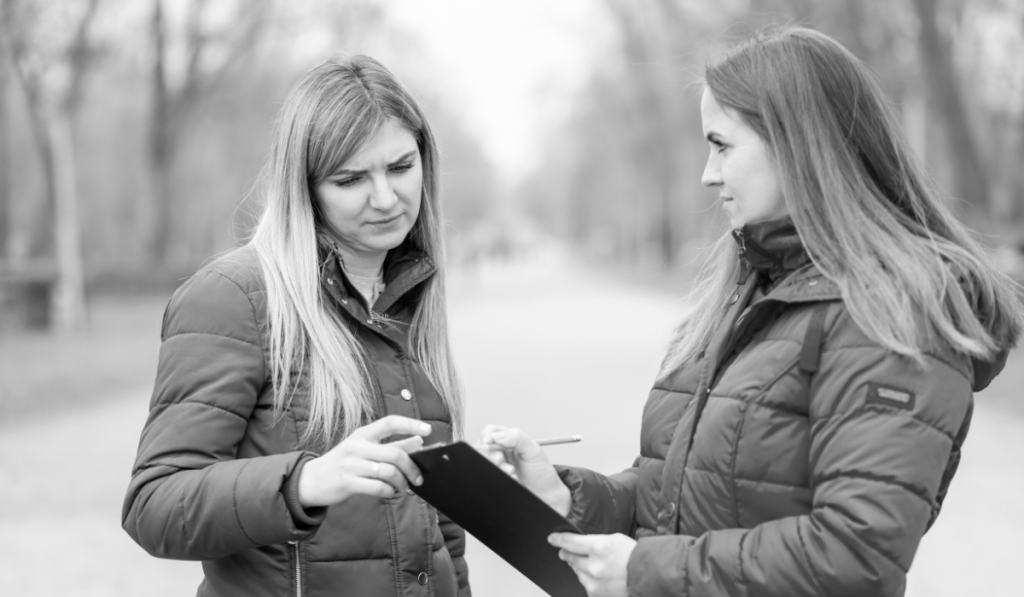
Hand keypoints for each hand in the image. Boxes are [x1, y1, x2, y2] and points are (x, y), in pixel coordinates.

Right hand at [297, 415, 431, 506]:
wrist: (311, 480)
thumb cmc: (344, 463)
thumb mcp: (364, 449)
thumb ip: (391, 445)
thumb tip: (419, 442)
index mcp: (363, 434)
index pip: (390, 422)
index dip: (410, 425)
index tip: (427, 431)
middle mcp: (357, 446)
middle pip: (394, 453)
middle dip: (412, 467)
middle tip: (418, 478)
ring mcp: (351, 464)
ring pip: (388, 471)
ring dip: (402, 482)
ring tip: (403, 487)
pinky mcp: (347, 482)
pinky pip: (377, 487)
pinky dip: (389, 491)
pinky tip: (390, 492)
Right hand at [477, 425, 570, 515]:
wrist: (547, 496)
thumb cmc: (542, 474)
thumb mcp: (533, 451)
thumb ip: (517, 438)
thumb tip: (497, 435)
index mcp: (510, 441)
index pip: (491, 432)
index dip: (487, 435)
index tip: (488, 441)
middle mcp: (502, 453)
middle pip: (483, 447)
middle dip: (491, 453)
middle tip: (501, 460)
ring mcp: (498, 466)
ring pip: (484, 462)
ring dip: (495, 466)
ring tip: (510, 471)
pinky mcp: (497, 478)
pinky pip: (488, 475)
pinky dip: (497, 476)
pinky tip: (510, 478)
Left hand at [549, 532, 635, 596]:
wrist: (649, 576)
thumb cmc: (633, 556)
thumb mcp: (614, 539)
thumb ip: (593, 542)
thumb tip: (576, 545)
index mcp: (598, 547)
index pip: (569, 542)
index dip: (558, 539)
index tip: (552, 538)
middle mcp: (594, 565)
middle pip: (570, 558)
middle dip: (567, 554)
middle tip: (566, 552)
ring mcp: (595, 582)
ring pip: (577, 572)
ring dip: (579, 567)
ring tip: (592, 564)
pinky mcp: (597, 594)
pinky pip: (585, 585)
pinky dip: (589, 580)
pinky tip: (599, 576)